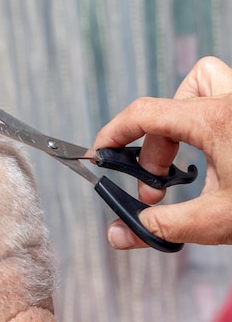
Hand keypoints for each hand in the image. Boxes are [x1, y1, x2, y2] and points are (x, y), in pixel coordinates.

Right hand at [92, 56, 231, 248]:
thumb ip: (161, 227)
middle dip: (154, 148)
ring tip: (184, 162)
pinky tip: (215, 161)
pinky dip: (206, 125)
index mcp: (218, 120)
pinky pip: (223, 100)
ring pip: (202, 86)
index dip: (114, 133)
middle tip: (156, 187)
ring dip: (181, 121)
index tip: (102, 154)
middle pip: (172, 103)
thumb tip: (118, 235)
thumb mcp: (217, 221)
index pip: (145, 112)